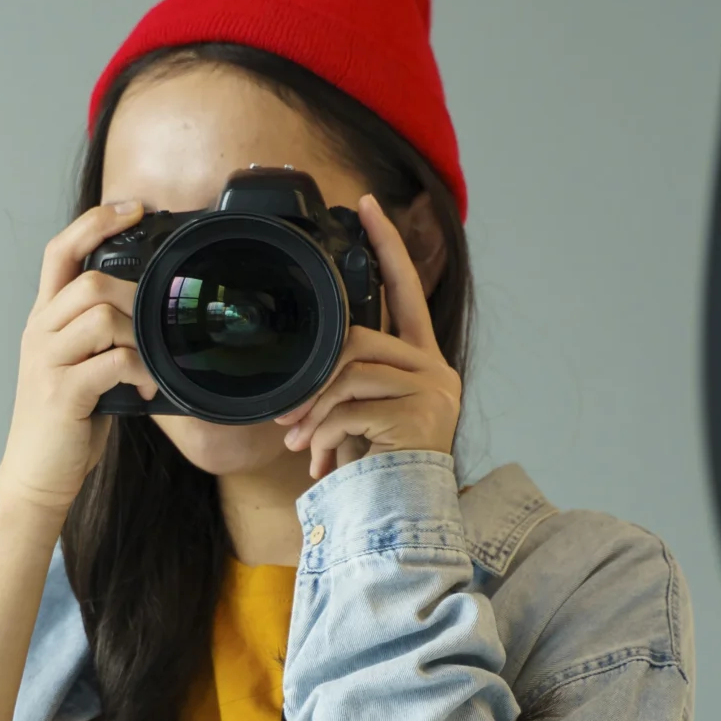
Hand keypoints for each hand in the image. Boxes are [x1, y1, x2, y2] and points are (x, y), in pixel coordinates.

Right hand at [0, 202, 161, 513]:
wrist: (36, 474)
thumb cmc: (65, 422)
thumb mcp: (78, 366)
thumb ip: (99, 335)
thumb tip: (147, 312)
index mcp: (43, 321)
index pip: (60, 252)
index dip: (96, 222)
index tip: (133, 208)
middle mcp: (40, 333)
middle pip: (90, 281)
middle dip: (134, 297)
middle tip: (153, 326)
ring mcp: (48, 362)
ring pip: (103, 317)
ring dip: (139, 338)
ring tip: (148, 365)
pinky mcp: (63, 392)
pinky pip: (113, 361)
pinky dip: (140, 371)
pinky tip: (146, 389)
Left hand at [274, 194, 461, 479]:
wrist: (400, 514)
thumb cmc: (379, 466)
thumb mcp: (357, 416)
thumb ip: (343, 382)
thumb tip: (301, 376)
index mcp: (421, 361)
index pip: (404, 290)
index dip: (387, 247)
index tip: (367, 206)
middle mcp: (434, 369)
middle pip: (360, 339)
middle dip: (315, 377)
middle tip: (286, 411)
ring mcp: (432, 391)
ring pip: (351, 372)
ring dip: (313, 410)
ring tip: (298, 441)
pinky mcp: (421, 414)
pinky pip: (351, 406)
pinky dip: (323, 431)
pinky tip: (318, 456)